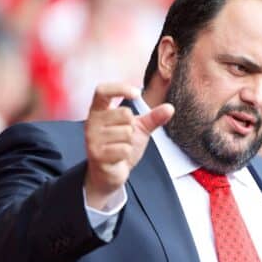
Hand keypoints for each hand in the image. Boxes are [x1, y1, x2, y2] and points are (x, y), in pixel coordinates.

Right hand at [84, 83, 173, 209]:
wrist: (110, 173)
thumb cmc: (121, 146)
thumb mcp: (139, 129)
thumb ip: (153, 118)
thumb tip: (170, 108)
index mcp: (99, 111)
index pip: (102, 90)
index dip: (120, 88)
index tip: (137, 93)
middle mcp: (91, 122)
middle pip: (124, 113)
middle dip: (132, 127)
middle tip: (125, 137)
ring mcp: (92, 138)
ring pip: (126, 132)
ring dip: (129, 143)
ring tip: (120, 148)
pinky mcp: (96, 154)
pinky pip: (124, 148)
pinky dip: (127, 154)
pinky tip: (119, 157)